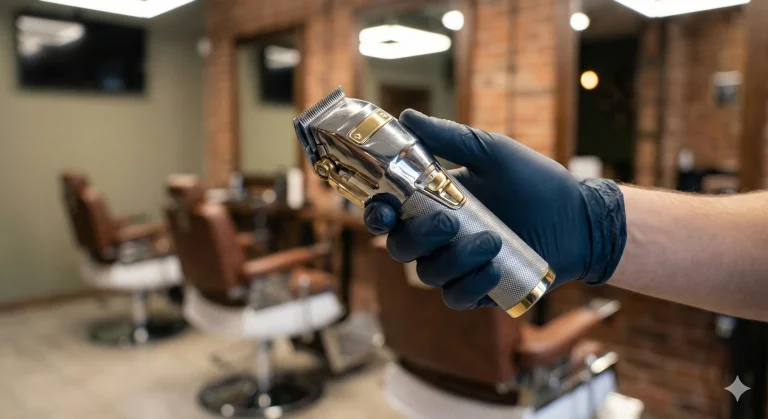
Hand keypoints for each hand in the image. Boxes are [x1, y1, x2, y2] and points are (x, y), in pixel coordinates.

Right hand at [365, 110, 625, 309]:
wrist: (579, 217)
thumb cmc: (535, 181)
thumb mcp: (493, 152)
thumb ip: (449, 138)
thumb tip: (406, 115)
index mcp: (432, 202)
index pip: (389, 213)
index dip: (377, 213)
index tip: (386, 207)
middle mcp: (438, 237)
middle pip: (400, 247)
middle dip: (418, 237)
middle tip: (450, 222)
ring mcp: (457, 264)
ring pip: (429, 274)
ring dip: (454, 259)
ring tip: (492, 241)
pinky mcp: (479, 288)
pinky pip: (456, 297)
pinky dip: (470, 284)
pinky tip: (493, 268)